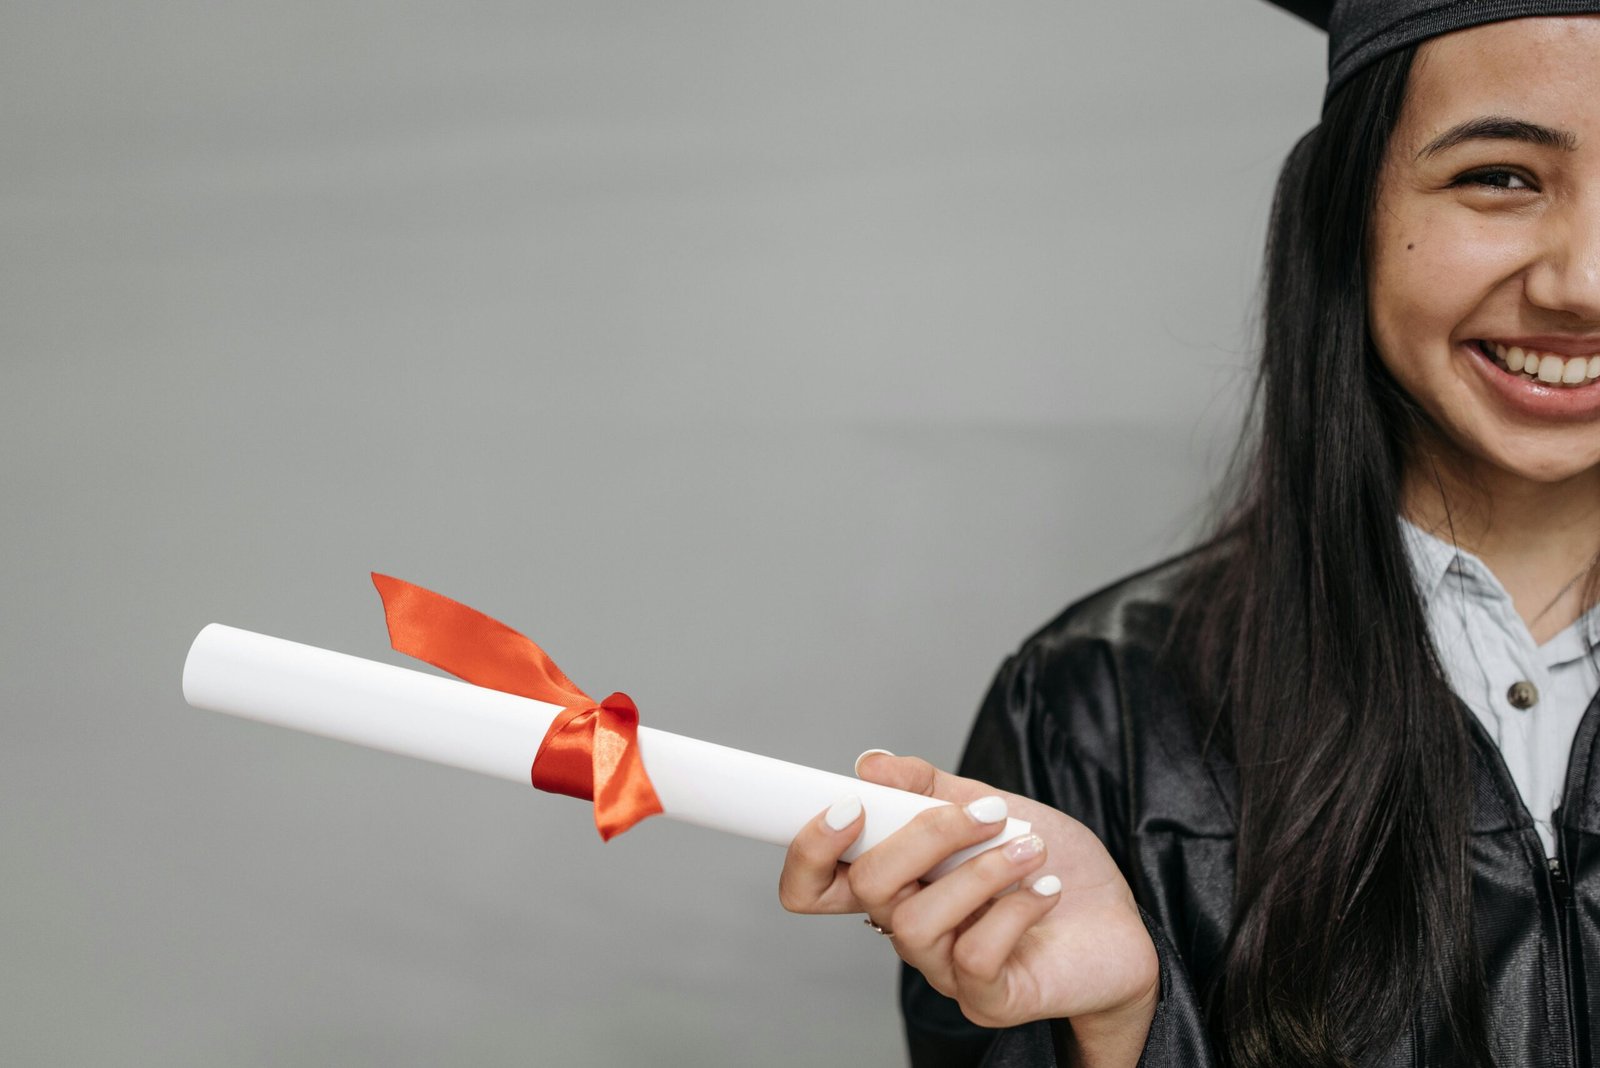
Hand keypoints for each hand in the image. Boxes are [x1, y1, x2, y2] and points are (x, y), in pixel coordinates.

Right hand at [778, 753, 1157, 1051]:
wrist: (1118, 922)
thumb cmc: (1051, 866)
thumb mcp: (992, 807)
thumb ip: (928, 787)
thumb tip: (872, 763)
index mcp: (898, 882)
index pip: (813, 884)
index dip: (808, 848)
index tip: (849, 804)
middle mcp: (909, 927)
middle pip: (866, 889)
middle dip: (924, 836)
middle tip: (987, 813)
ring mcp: (944, 969)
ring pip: (917, 923)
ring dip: (982, 872)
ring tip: (1031, 848)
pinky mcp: (988, 998)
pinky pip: (973, 957)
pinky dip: (1014, 910)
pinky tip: (1047, 890)